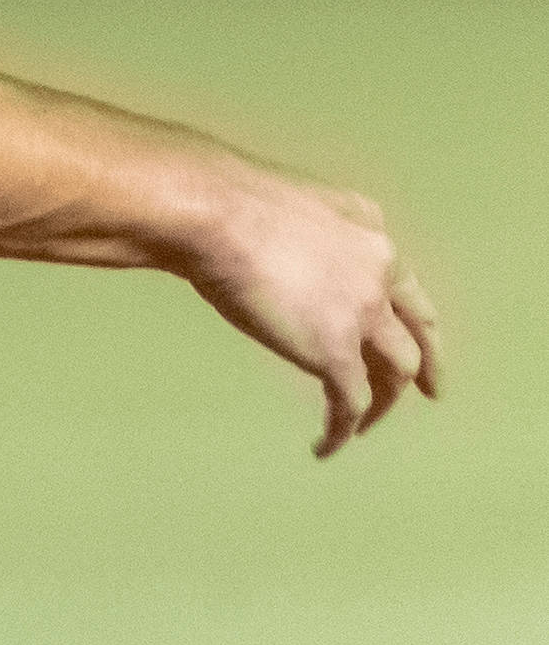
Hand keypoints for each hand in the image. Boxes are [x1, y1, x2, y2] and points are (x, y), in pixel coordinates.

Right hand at [182, 172, 441, 458]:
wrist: (214, 213)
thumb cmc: (223, 200)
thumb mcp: (286, 203)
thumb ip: (304, 235)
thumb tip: (276, 256)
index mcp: (368, 228)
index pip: (402, 281)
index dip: (414, 316)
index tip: (417, 337)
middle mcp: (378, 269)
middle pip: (415, 330)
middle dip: (424, 365)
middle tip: (429, 391)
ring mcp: (362, 312)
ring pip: (395, 371)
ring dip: (383, 402)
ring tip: (364, 425)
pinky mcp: (335, 350)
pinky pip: (351, 401)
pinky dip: (342, 429)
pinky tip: (326, 445)